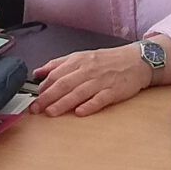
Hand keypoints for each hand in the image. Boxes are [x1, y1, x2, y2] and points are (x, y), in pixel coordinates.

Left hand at [30, 44, 155, 116]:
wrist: (137, 61)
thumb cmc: (108, 61)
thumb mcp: (82, 56)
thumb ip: (59, 64)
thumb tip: (38, 72)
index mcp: (79, 61)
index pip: (56, 74)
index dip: (43, 87)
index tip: (33, 98)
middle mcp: (88, 70)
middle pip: (65, 84)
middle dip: (48, 97)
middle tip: (36, 108)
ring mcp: (101, 81)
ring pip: (79, 92)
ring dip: (64, 103)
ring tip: (51, 112)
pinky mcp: (114, 91)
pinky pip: (100, 99)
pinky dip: (90, 105)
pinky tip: (79, 112)